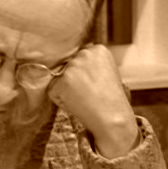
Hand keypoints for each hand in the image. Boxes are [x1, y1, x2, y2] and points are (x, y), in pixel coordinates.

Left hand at [48, 44, 138, 158]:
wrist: (113, 118)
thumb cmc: (112, 101)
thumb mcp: (108, 73)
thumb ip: (92, 65)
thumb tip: (71, 66)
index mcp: (98, 50)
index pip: (80, 57)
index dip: (85, 73)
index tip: (95, 83)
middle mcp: (84, 54)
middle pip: (68, 65)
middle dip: (74, 79)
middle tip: (89, 93)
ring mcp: (71, 68)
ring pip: (59, 78)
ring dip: (67, 90)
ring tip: (85, 99)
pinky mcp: (60, 82)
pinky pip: (54, 92)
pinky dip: (61, 101)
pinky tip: (77, 104)